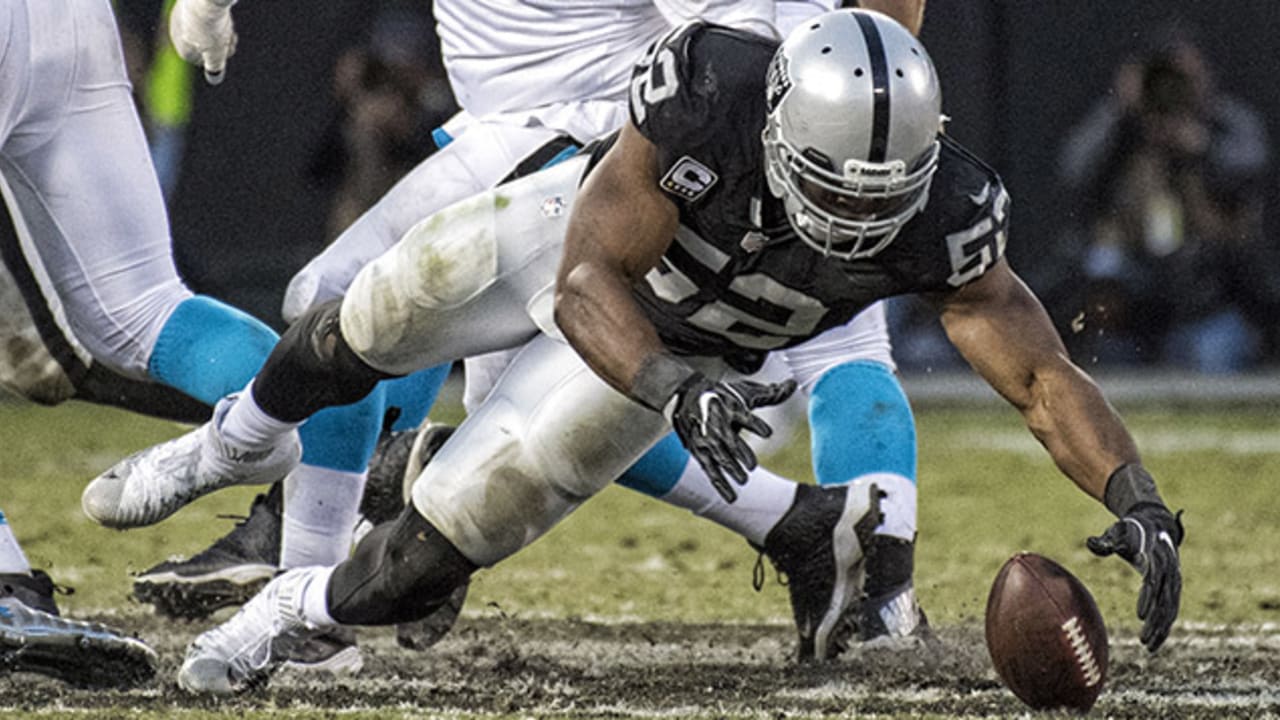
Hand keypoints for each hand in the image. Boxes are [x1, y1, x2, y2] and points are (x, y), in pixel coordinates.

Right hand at [169, 0, 238, 84]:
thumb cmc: (210, 29)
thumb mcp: (216, 53)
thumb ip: (214, 67)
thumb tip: (214, 79)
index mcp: (183, 51)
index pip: (206, 61)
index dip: (220, 55)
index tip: (228, 49)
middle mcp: (177, 35)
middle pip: (207, 44)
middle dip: (221, 42)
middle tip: (231, 35)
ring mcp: (180, 19)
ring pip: (206, 29)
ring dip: (219, 29)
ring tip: (224, 22)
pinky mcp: (186, 5)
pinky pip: (203, 15)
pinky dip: (213, 16)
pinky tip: (219, 12)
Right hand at [665, 376, 795, 502]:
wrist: (685, 397)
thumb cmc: (723, 395)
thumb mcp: (745, 392)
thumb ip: (771, 394)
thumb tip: (793, 384)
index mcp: (730, 408)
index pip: (745, 417)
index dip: (755, 425)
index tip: (767, 433)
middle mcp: (717, 424)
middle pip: (729, 441)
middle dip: (740, 453)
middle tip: (751, 465)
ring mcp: (708, 441)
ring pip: (719, 458)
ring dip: (731, 469)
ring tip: (743, 480)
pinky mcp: (701, 454)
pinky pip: (711, 472)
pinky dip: (721, 486)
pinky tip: (732, 498)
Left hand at [1087, 503, 1183, 651]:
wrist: (1155, 523)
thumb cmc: (1129, 530)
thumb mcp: (1116, 532)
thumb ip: (1105, 541)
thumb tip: (1090, 542)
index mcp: (1154, 555)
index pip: (1153, 580)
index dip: (1148, 597)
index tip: (1140, 614)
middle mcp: (1168, 569)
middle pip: (1164, 599)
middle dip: (1155, 621)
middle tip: (1143, 639)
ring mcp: (1173, 578)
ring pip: (1170, 608)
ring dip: (1161, 627)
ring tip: (1149, 646)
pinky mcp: (1173, 586)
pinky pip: (1171, 608)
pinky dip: (1165, 625)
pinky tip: (1156, 641)